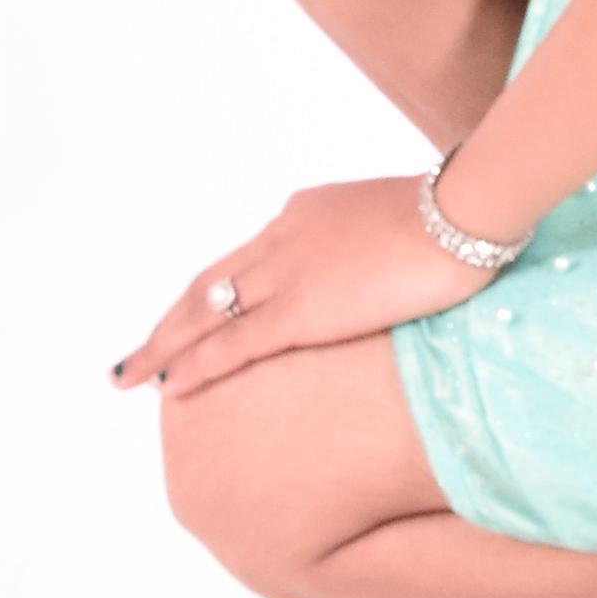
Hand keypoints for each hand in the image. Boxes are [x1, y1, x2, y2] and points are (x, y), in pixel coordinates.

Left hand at [110, 174, 496, 399]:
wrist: (466, 211)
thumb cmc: (457, 217)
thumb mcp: (400, 224)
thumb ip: (372, 246)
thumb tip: (382, 268)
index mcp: (304, 215)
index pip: (243, 259)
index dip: (210, 293)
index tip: (186, 317)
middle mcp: (282, 238)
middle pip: (207, 285)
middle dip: (169, 322)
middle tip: (136, 355)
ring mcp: (288, 273)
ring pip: (204, 313)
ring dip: (163, 347)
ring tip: (130, 376)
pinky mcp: (303, 310)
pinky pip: (233, 342)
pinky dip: (196, 364)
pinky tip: (169, 386)